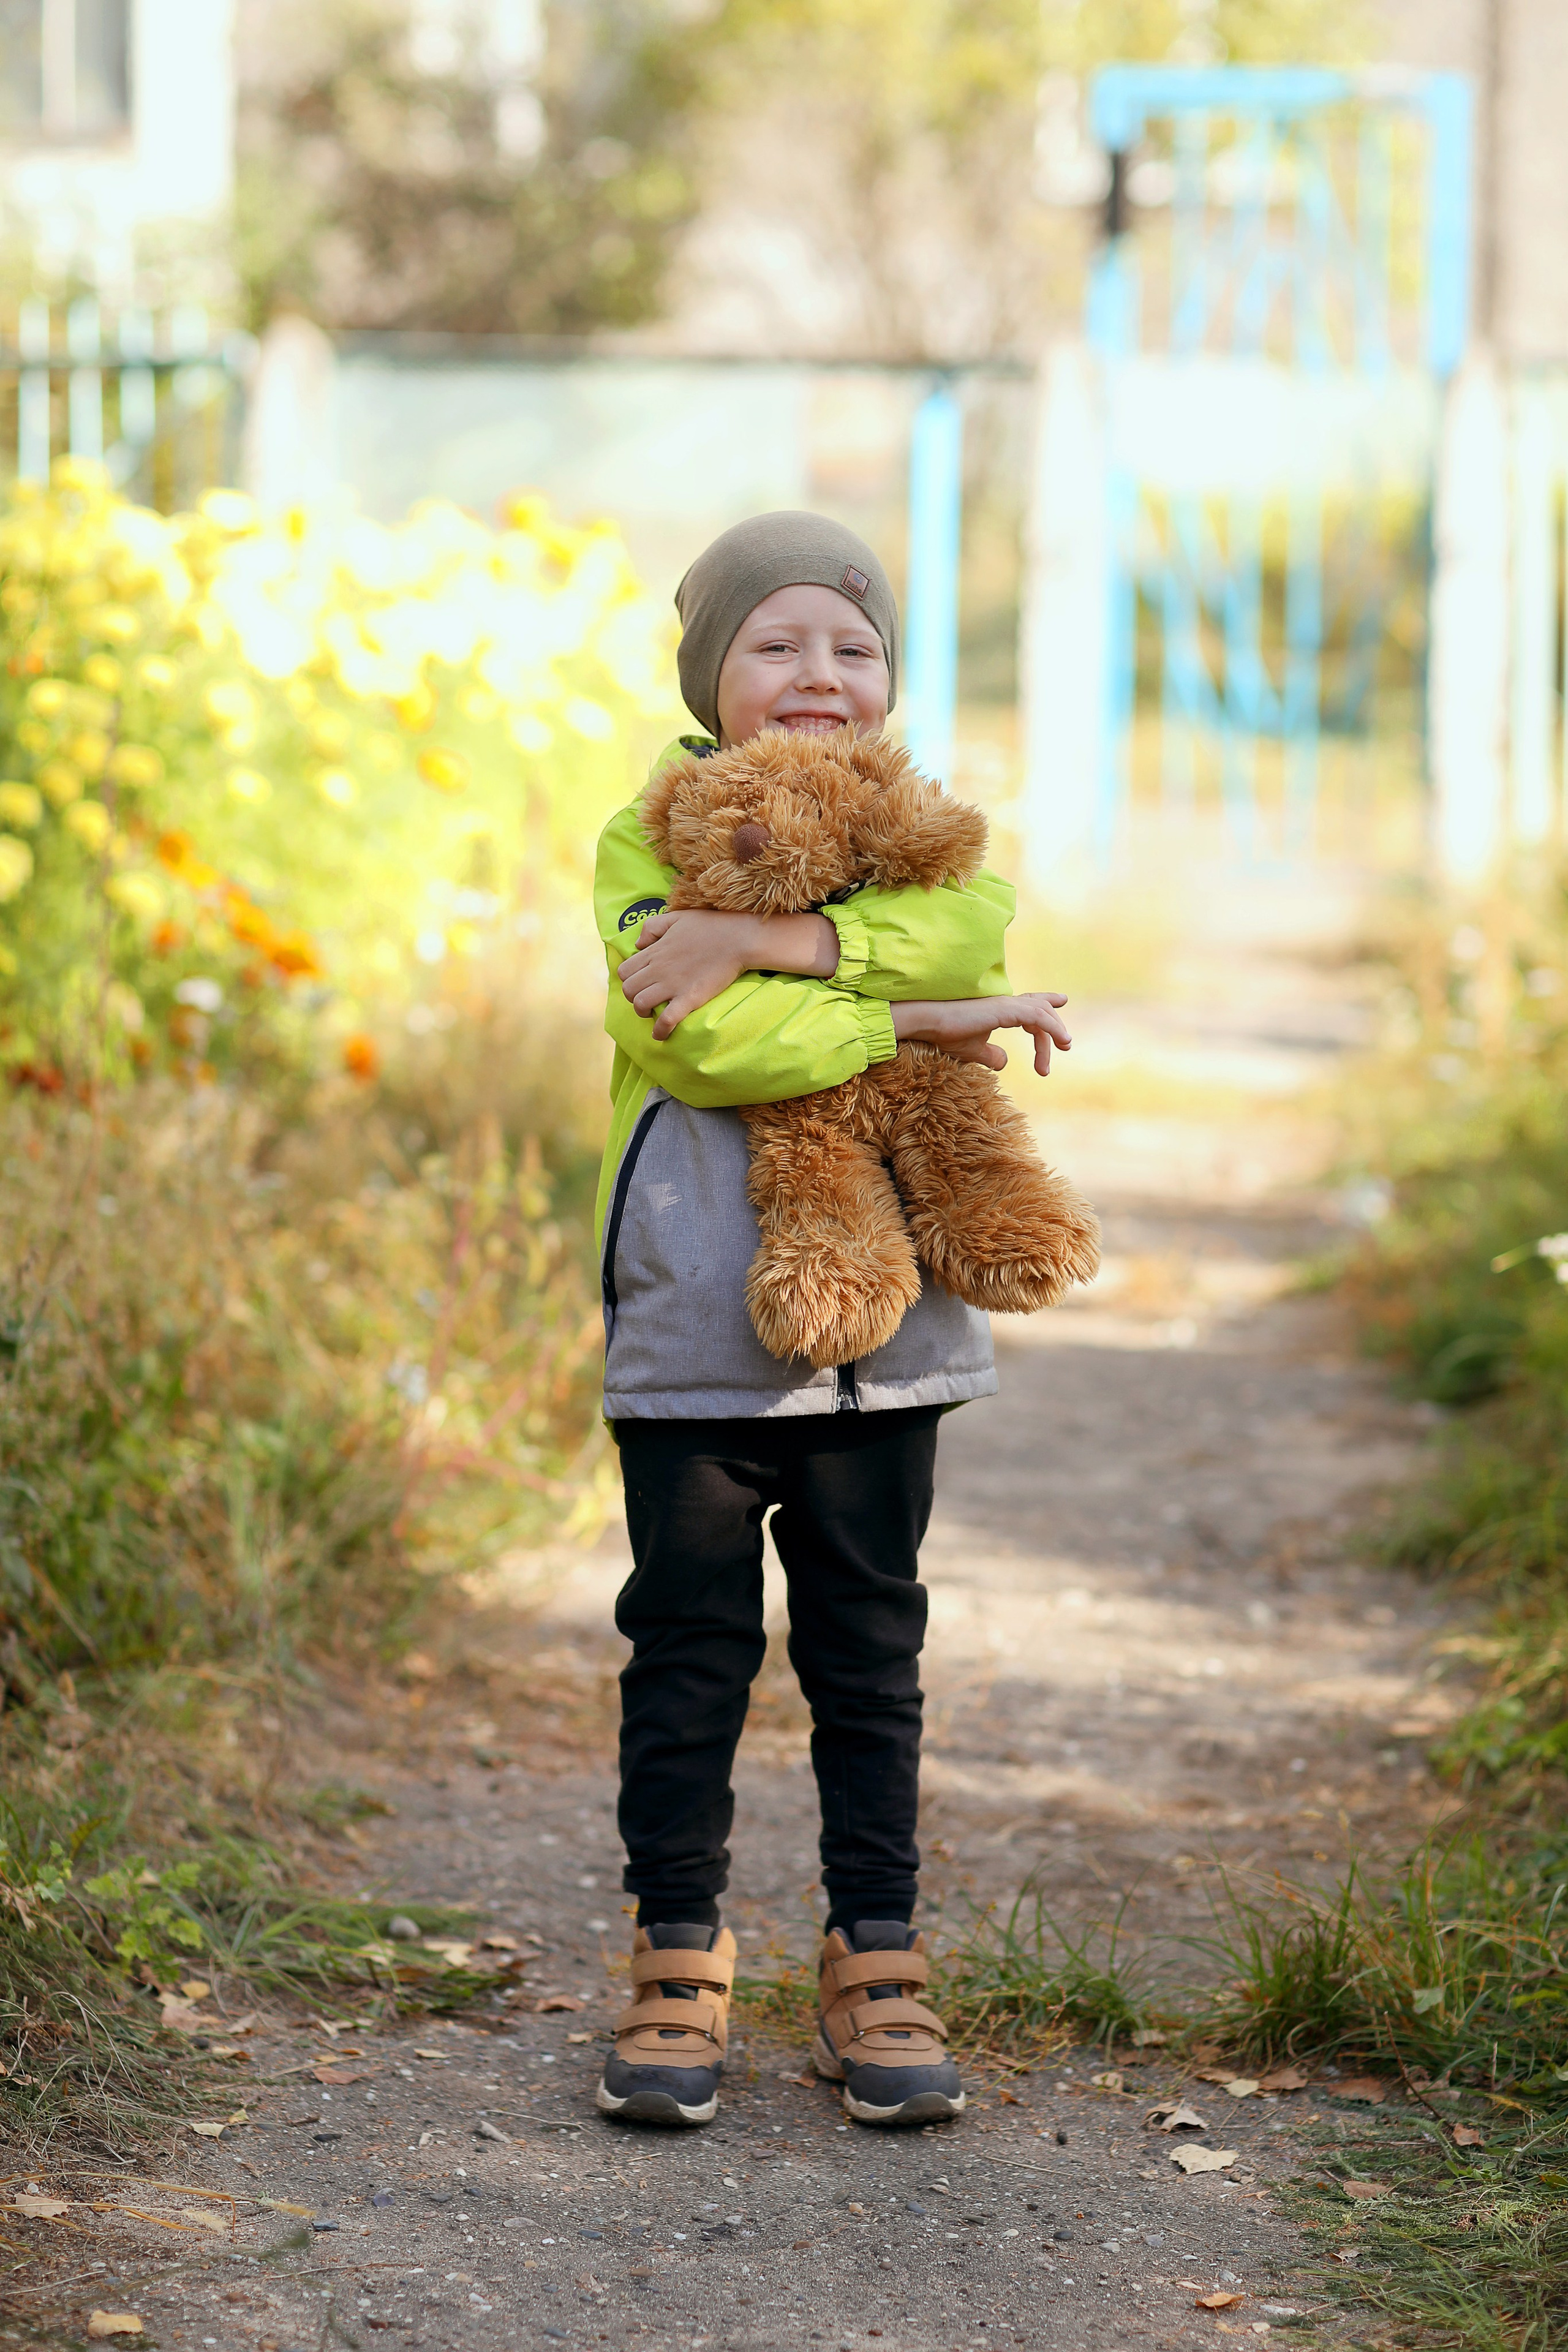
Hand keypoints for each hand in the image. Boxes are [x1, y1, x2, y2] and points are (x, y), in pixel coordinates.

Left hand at [619, 907, 839, 1039]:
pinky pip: (666, 1020)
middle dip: (633, 997)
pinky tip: (661, 1034)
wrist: (738, 938)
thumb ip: (652, 928)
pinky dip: (660, 1030)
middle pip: (628, 990)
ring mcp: (673, 985)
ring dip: (644, 1012)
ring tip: (653, 1013)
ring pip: (640, 1005)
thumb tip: (638, 945)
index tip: (641, 982)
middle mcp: (659, 969)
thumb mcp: (676, 917)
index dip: (629, 979)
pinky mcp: (690, 998)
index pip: (624, 971)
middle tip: (647, 998)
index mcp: (655, 951)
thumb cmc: (710, 926)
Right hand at [892, 992, 1071, 1074]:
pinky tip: (1061, 1041)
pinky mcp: (1006, 1010)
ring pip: (1042, 1013)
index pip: (1028, 1004)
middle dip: (1054, 1026)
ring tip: (1064, 1047)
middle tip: (1065, 1046)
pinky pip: (1039, 1017)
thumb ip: (990, 1055)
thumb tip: (1004, 1063)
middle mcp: (1005, 1003)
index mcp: (998, 1009)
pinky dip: (1053, 1028)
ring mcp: (1006, 1004)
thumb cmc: (946, 1034)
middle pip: (1039, 1011)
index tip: (1062, 1001)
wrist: (929, 1022)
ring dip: (1056, 1032)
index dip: (1046, 1002)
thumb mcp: (973, 1050)